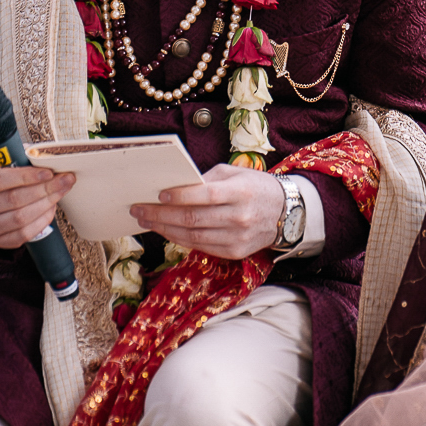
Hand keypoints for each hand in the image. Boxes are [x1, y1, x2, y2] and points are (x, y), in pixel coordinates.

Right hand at [0, 164, 74, 249]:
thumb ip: (18, 157)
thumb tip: (44, 155)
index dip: (26, 176)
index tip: (48, 172)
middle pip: (13, 199)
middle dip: (44, 188)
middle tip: (65, 179)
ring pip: (20, 218)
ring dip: (46, 204)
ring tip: (61, 191)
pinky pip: (24, 234)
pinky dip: (42, 221)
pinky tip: (51, 207)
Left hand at [129, 164, 284, 259]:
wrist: (285, 213)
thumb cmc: (255, 187)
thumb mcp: (235, 173)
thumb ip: (207, 179)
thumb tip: (175, 186)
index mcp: (240, 192)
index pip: (205, 195)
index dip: (180, 196)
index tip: (159, 194)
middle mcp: (239, 217)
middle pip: (193, 219)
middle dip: (161, 214)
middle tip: (139, 209)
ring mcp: (236, 238)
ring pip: (192, 236)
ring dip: (164, 229)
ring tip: (147, 220)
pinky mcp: (234, 252)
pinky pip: (200, 246)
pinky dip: (179, 239)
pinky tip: (166, 231)